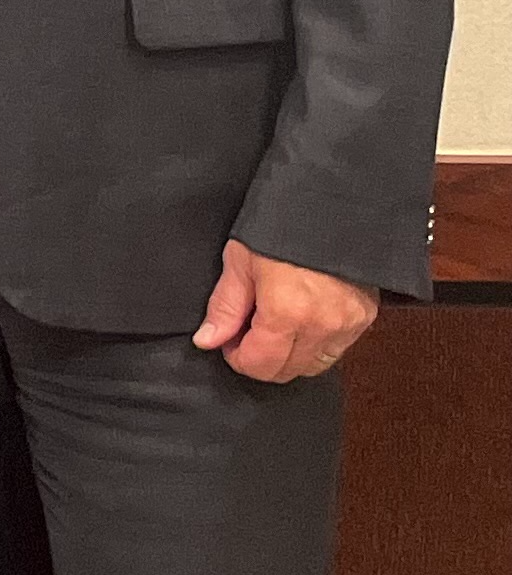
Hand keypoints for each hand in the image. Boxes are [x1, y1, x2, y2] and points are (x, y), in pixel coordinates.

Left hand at [193, 240, 376, 383]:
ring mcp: (349, 323)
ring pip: (315, 365)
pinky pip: (337, 348)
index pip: (261, 365)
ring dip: (290, 356)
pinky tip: (300, 321)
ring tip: (274, 325)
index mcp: (287, 313)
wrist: (332, 203)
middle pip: (288, 371)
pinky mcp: (366, 316)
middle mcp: (322, 326)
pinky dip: (315, 344)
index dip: (237, 358)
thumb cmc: (280, 224)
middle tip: (247, 332)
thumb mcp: (241, 259)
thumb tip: (207, 341)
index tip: (228, 340)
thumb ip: (225, 306)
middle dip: (262, 360)